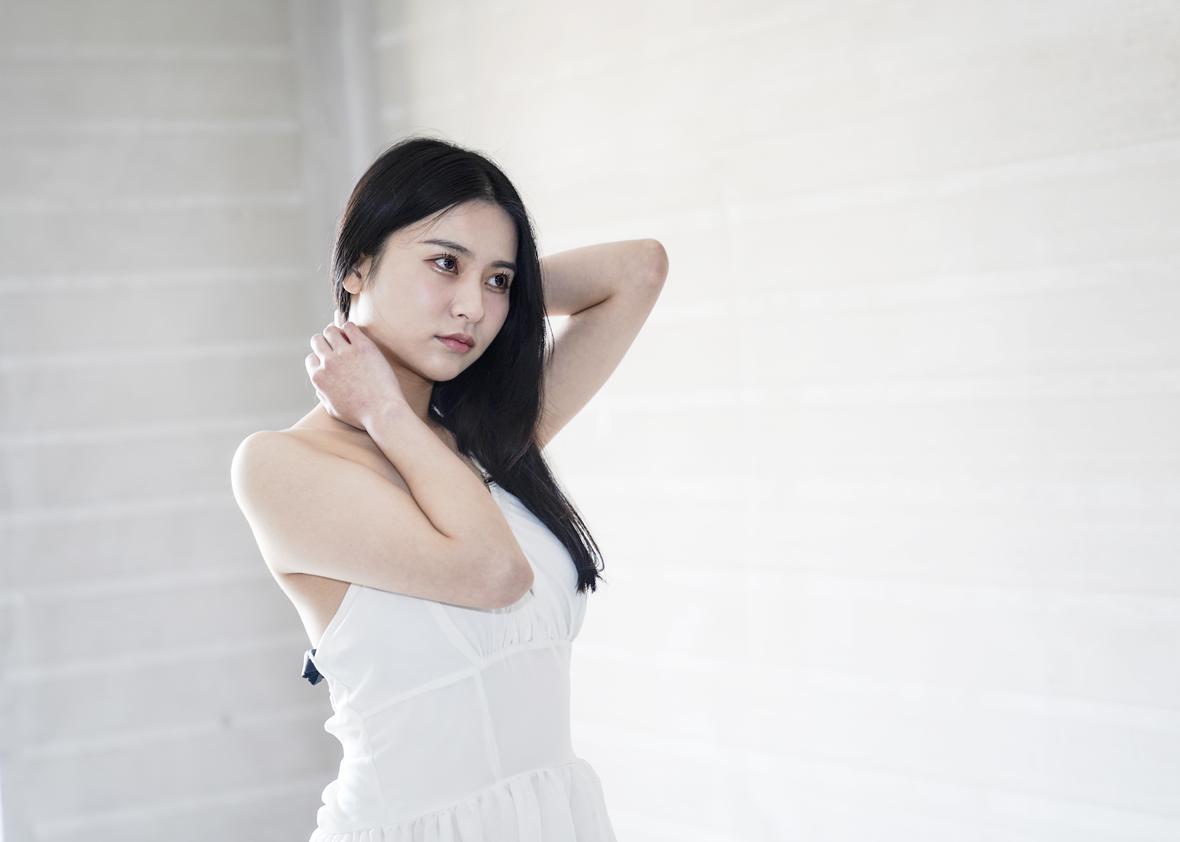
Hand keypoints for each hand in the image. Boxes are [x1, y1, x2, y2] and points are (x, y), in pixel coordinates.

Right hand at [305, 313, 406, 430]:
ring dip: (337, 332)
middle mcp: (328, 363)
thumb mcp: (333, 410)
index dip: (321, 359)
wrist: (382, 412)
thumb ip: (323, 396)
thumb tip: (319, 388)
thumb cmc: (361, 415)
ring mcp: (344, 353)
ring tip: (348, 339)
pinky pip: (350, 327)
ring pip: (331, 330)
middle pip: (317, 340)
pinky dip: (350, 328)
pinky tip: (358, 336)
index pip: (311, 358)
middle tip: (338, 346)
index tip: (331, 360)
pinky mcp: (362, 346)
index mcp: (319, 378)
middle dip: (326, 342)